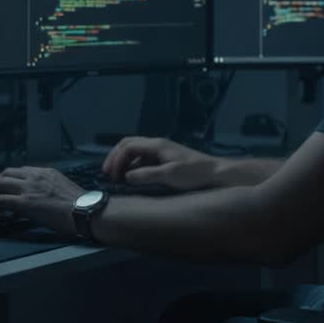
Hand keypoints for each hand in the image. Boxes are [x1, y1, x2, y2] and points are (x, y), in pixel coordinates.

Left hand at [0, 167, 84, 235]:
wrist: (84, 211)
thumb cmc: (80, 204)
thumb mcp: (63, 187)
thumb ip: (50, 187)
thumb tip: (43, 196)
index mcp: (46, 172)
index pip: (21, 170)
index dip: (12, 179)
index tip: (9, 187)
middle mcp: (35, 176)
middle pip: (7, 173)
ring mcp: (29, 189)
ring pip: (1, 184)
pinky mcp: (25, 203)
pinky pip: (1, 201)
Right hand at [101, 136, 219, 190]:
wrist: (216, 174)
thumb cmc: (194, 174)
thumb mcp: (169, 176)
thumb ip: (146, 175)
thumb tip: (126, 177)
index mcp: (156, 145)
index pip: (127, 146)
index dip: (116, 160)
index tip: (111, 176)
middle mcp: (157, 144)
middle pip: (128, 144)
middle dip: (115, 157)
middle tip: (107, 173)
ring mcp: (161, 151)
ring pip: (135, 151)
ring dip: (123, 161)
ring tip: (117, 176)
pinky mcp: (166, 159)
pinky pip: (143, 158)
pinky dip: (133, 166)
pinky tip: (132, 177)